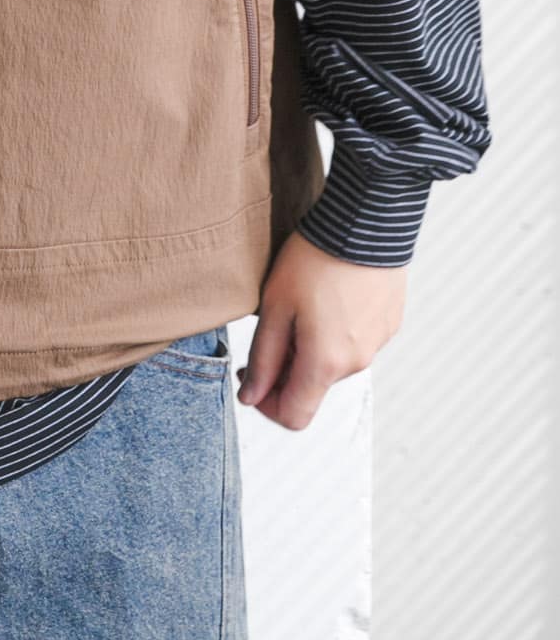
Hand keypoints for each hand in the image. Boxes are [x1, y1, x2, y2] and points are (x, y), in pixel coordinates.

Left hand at [236, 229, 406, 428]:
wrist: (364, 223)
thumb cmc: (313, 260)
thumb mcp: (274, 307)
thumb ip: (263, 359)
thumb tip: (250, 398)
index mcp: (325, 363)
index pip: (295, 417)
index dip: (266, 405)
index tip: (251, 376)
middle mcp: (357, 363)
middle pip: (312, 387)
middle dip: (285, 369)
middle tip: (270, 329)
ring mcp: (377, 345)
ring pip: (333, 364)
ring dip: (310, 349)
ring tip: (300, 305)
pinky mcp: (388, 326)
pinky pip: (354, 343)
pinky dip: (334, 332)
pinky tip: (326, 297)